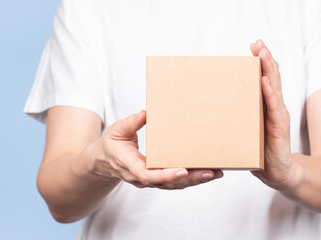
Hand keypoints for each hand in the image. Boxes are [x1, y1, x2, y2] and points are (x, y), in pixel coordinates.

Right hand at [88, 110, 222, 189]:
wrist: (105, 161)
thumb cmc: (111, 145)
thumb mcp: (116, 131)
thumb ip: (130, 123)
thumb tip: (144, 114)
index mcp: (129, 164)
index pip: (147, 175)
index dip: (165, 174)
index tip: (182, 171)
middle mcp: (140, 177)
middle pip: (166, 182)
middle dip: (190, 179)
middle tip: (210, 172)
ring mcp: (149, 180)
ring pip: (173, 184)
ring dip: (195, 180)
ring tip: (215, 173)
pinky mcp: (156, 179)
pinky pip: (174, 182)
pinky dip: (190, 179)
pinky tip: (206, 174)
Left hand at [250, 39, 300, 190]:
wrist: (276, 172)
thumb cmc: (258, 150)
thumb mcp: (245, 128)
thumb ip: (236, 116)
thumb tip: (210, 108)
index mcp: (265, 105)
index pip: (264, 79)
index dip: (260, 62)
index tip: (253, 45)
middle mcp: (273, 107)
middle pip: (271, 78)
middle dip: (265, 59)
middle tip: (258, 42)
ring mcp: (278, 116)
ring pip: (274, 88)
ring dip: (268, 69)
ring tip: (263, 53)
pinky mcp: (278, 128)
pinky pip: (274, 109)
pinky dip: (270, 94)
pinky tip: (264, 82)